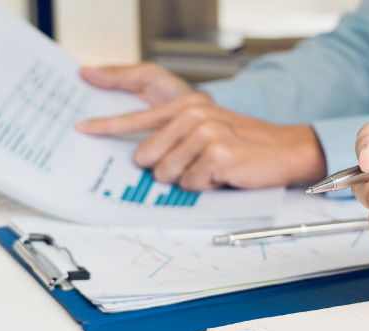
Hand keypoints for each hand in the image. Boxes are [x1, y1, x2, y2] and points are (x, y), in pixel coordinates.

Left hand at [77, 65, 326, 189]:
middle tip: (191, 167)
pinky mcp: (217, 153)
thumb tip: (140, 160)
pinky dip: (205, 187)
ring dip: (187, 180)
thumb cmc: (243, 147)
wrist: (285, 151)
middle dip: (165, 170)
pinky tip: (222, 176)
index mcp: (187, 105)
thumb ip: (173, 138)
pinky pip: (190, 184)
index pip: (137, 116)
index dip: (107, 124)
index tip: (83, 128)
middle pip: (147, 156)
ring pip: (166, 174)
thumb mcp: (206, 131)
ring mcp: (206, 132)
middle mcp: (194, 113)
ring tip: (210, 170)